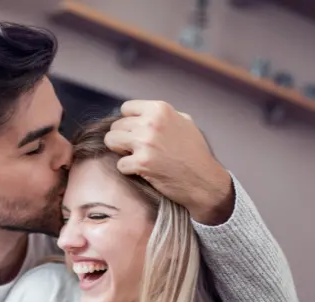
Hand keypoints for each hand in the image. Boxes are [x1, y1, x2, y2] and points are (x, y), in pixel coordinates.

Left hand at [104, 100, 233, 224]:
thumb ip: (162, 115)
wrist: (204, 180)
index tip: (137, 133)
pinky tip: (141, 171)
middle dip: (123, 138)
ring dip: (119, 151)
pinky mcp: (141, 163)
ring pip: (111, 140)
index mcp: (160, 109)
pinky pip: (119, 164)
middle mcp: (151, 122)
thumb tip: (141, 113)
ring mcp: (146, 142)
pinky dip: (128, 170)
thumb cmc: (195, 153)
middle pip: (116, 125)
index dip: (129, 122)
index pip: (126, 108)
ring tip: (134, 157)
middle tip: (136, 149)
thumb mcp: (184, 122)